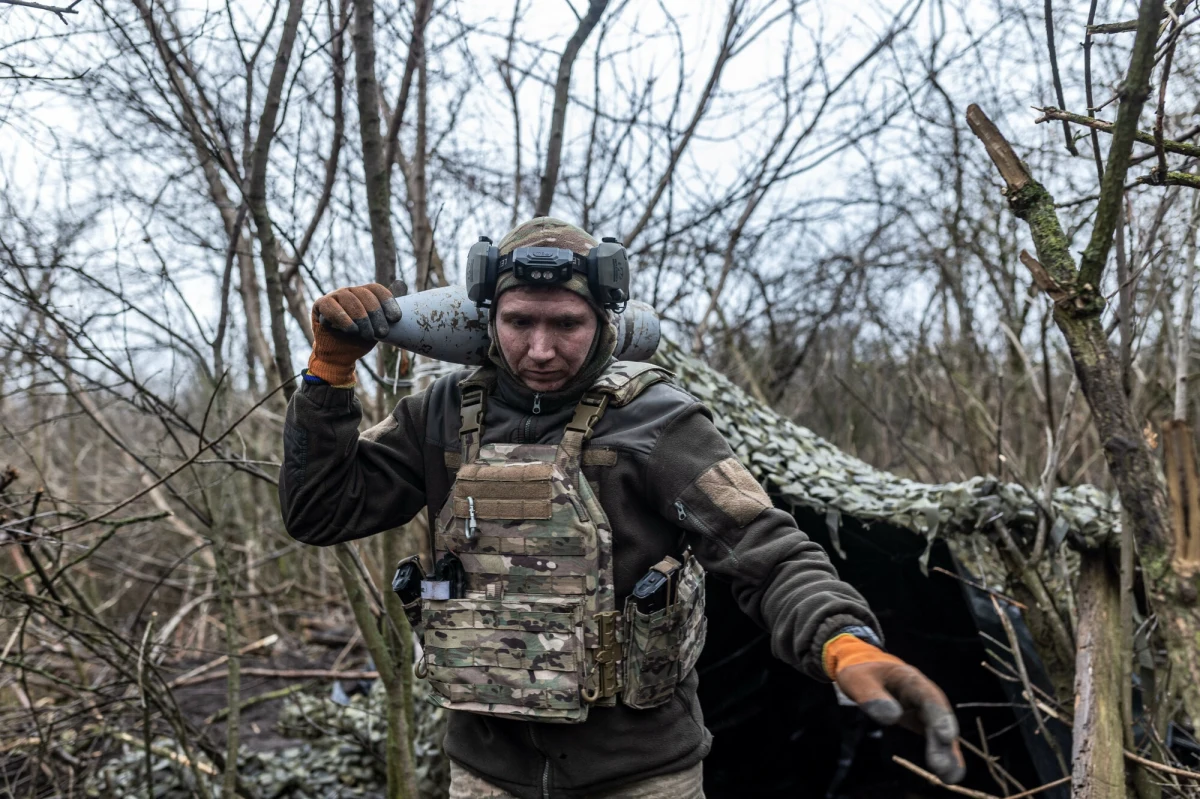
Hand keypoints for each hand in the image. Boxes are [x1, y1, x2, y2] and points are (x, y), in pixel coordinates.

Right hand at [308, 283, 401, 385]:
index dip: (388, 302)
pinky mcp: (321, 305)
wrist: (341, 355)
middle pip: (365, 295)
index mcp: (365, 293)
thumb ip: (388, 308)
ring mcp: (335, 296)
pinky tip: (352, 330)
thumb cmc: (361, 338)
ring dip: (361, 319)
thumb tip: (401, 283)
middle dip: (376, 315)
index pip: (377, 289)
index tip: (395, 319)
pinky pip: (331, 307)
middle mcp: (350, 291)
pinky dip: (343, 319)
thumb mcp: (379, 325)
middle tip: (382, 333)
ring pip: (350, 300)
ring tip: (367, 335)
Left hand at [825, 633, 964, 783]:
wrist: (862, 667)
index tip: (946, 737)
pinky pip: (933, 737)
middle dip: (944, 742)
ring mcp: (924, 708)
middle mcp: (923, 694)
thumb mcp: (858, 680)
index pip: (928, 697)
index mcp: (910, 679)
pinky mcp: (921, 720)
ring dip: (947, 753)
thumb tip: (891, 718)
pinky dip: (940, 753)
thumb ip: (872, 696)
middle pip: (938, 717)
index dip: (939, 716)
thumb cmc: (860, 672)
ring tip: (950, 777)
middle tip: (942, 767)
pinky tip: (946, 775)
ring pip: (940, 730)